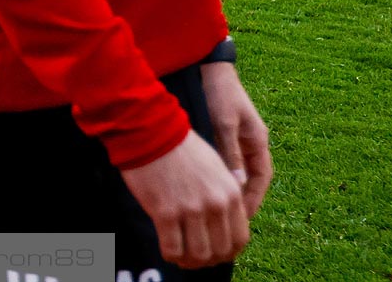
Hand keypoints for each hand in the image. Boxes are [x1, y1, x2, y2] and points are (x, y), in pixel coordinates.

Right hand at [120, 130, 248, 269]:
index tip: (216, 252)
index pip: (240, 238)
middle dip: (208, 260)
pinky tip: (166, 249)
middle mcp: (215, 205)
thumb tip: (228, 216)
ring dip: (190, 261)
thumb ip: (226, 192)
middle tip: (196, 258)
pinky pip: (173, 247)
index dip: (228, 252)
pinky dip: (171, 254)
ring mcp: (191, 210)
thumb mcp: (215, 166)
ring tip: (181, 256)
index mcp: (231, 193)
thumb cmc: (180, 147)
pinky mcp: (165, 212)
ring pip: (198, 254)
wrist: (151, 131)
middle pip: (220, 251)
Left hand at [202, 61, 271, 217]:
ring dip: (231, 187)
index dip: (255, 198)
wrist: (208, 66)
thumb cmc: (218, 92)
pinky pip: (226, 159)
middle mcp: (251, 141)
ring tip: (219, 208)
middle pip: (251, 177)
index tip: (245, 218)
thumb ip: (230, 152)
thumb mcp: (224, 122)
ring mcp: (239, 136)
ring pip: (238, 169)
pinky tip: (207, 184)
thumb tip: (238, 184)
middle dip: (243, 198)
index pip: (261, 177)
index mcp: (258, 140)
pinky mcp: (224, 131)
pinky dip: (221, 173)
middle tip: (231, 219)